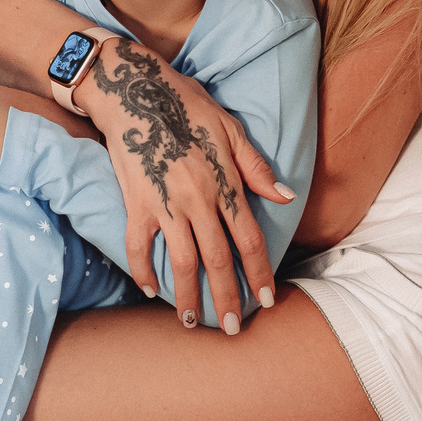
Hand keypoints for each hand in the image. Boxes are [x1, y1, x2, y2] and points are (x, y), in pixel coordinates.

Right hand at [80, 38, 292, 331]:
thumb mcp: (231, 129)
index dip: (260, 273)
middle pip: (218, 260)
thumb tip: (286, 197)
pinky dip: (142, 270)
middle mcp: (198, 201)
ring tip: (193, 322)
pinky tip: (150, 290)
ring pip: (181, 262)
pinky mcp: (135, 203)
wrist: (135, 91)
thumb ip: (257, 168)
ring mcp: (165, 205)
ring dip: (188, 296)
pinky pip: (138, 246)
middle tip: (233, 328)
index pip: (250, 240)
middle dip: (227, 298)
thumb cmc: (188, 106)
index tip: (266, 300)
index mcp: (225, 185)